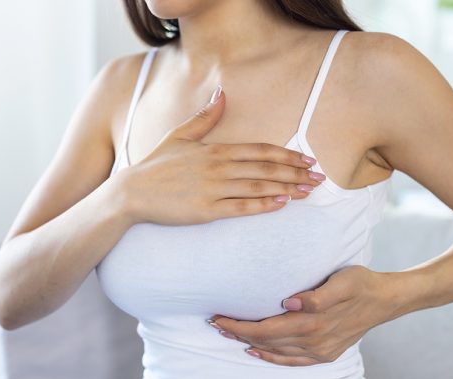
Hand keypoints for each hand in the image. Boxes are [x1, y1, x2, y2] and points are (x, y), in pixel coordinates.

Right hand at [117, 85, 324, 225]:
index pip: (260, 150)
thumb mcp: (180, 136)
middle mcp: (218, 168)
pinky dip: (263, 205)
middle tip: (319, 177)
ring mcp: (213, 190)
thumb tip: (221, 93)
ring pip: (258, 187)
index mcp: (215, 150)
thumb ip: (205, 117)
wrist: (132, 193)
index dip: (286, 155)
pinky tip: (281, 204)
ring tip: (308, 191)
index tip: (307, 159)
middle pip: (265, 168)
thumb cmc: (156, 165)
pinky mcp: (206, 211)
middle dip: (295, 172)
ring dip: (286, 188)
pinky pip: (241, 207)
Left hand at [207, 265, 406, 365]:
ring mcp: (319, 351)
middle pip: (266, 341)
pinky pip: (292, 361)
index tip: (219, 318)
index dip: (240, 326)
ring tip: (229, 335)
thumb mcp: (342, 281)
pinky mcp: (325, 354)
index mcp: (313, 322)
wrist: (386, 300)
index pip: (265, 328)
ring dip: (251, 344)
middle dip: (238, 333)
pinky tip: (259, 353)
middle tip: (216, 323)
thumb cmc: (361, 283)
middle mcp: (313, 341)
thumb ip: (317, 295)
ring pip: (276, 352)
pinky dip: (272, 358)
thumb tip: (289, 302)